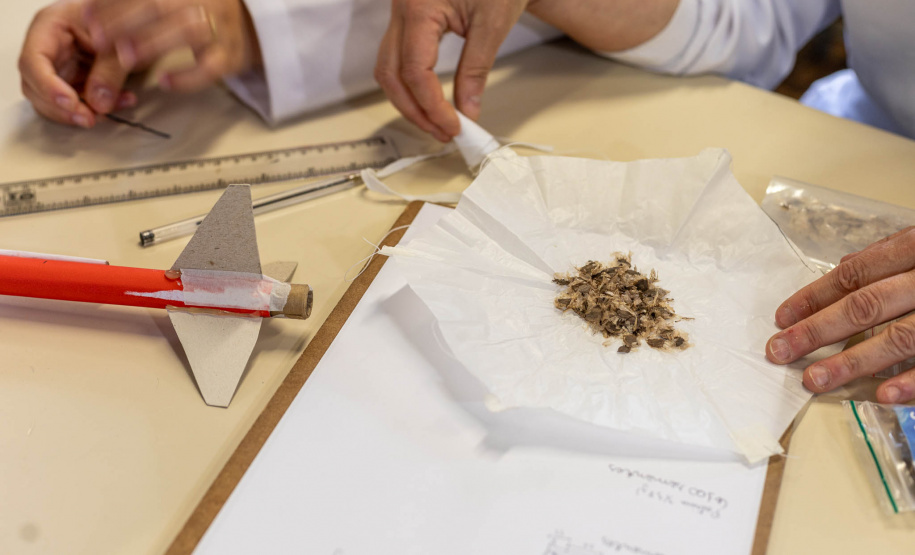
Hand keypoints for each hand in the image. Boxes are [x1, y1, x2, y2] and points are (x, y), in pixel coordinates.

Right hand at [19, 0, 136, 127]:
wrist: (135, 22)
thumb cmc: (122, 19)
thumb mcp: (119, 40)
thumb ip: (110, 70)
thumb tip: (98, 104)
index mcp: (50, 27)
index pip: (33, 61)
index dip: (48, 86)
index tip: (70, 103)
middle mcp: (49, 48)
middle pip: (36, 86)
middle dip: (61, 109)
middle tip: (89, 118)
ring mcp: (60, 66)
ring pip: (53, 101)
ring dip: (79, 113)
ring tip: (108, 113)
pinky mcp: (75, 80)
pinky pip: (77, 103)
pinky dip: (97, 109)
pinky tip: (119, 103)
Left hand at [82, 0, 260, 92]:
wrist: (253, 25)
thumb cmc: (201, 12)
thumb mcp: (173, 1)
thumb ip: (140, 5)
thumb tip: (91, 10)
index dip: (113, 2)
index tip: (86, 14)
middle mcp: (202, 1)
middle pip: (161, 5)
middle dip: (125, 21)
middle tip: (98, 39)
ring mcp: (220, 28)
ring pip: (188, 32)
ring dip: (152, 43)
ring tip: (124, 58)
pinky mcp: (231, 56)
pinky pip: (211, 67)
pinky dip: (188, 77)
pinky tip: (165, 82)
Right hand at [375, 0, 531, 141]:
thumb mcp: (492, 24)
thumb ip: (476, 70)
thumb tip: (467, 112)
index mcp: (419, 6)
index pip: (414, 70)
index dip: (431, 106)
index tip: (453, 126)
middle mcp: (401, 9)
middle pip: (389, 73)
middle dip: (413, 110)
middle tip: (442, 132)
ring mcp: (399, 13)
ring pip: (387, 68)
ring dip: (408, 101)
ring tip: (437, 122)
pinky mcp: (406, 19)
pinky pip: (396, 57)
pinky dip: (410, 84)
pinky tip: (430, 100)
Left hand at [766, 227, 914, 402]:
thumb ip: (888, 255)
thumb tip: (846, 265)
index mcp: (913, 251)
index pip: (854, 275)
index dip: (814, 297)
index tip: (780, 319)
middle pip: (864, 305)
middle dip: (817, 330)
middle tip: (779, 351)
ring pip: (897, 337)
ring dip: (852, 361)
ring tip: (814, 379)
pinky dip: (911, 381)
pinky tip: (881, 395)